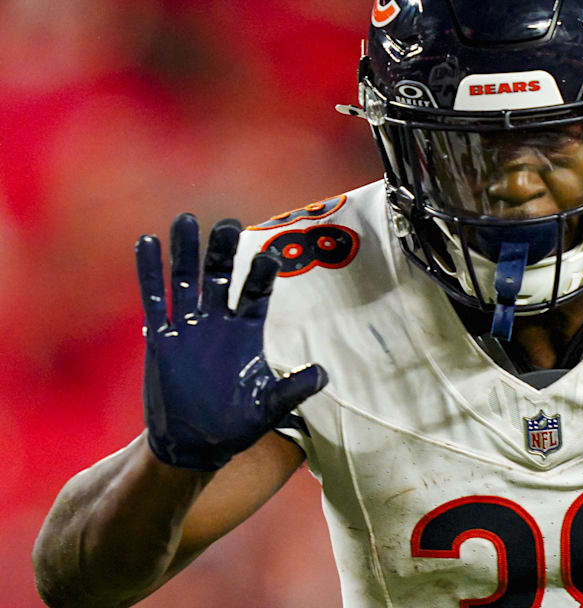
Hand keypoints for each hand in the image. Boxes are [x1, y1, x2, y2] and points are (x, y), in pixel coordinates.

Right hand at [136, 214, 327, 470]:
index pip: (256, 294)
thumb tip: (325, 373)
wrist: (194, 445)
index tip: (269, 254)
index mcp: (247, 332)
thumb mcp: (269, 407)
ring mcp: (188, 327)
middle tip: (227, 224)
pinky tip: (147, 242)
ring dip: (185, 252)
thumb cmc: (236, 425)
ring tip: (186, 220)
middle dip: (223, 251)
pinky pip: (154, 300)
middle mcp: (218, 323)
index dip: (261, 274)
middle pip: (221, 277)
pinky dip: (150, 272)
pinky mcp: (161, 338)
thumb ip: (294, 389)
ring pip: (186, 280)